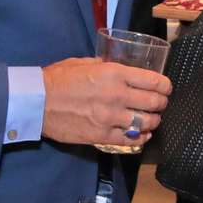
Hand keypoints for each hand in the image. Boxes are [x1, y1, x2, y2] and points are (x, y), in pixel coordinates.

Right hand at [42, 57, 170, 147]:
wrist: (36, 102)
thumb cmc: (58, 79)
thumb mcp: (85, 62)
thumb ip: (107, 66)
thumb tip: (121, 69)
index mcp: (114, 73)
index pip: (153, 80)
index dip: (165, 85)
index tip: (166, 88)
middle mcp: (116, 95)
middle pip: (154, 102)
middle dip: (161, 103)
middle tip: (159, 104)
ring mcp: (110, 118)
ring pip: (146, 123)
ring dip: (153, 121)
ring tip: (151, 120)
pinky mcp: (102, 135)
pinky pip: (131, 140)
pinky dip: (140, 138)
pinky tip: (141, 134)